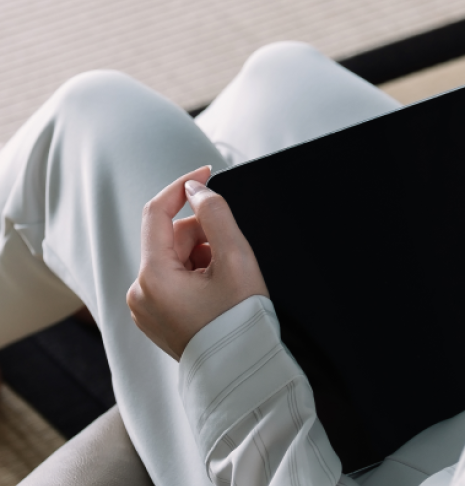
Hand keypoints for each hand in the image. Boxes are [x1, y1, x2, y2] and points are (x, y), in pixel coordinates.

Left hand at [127, 166, 268, 360]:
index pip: (157, 213)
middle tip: (232, 255)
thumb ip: (215, 214)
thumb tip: (196, 190)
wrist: (243, 372)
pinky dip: (197, 274)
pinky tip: (217, 291)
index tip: (207, 172)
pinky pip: (173, 279)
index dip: (182, 187)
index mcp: (153, 277)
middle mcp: (140, 292)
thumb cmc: (241, 321)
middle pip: (171, 238)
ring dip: (202, 256)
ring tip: (227, 280)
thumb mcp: (236, 259)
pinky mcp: (156, 317)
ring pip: (174, 258)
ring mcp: (145, 308)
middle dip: (202, 235)